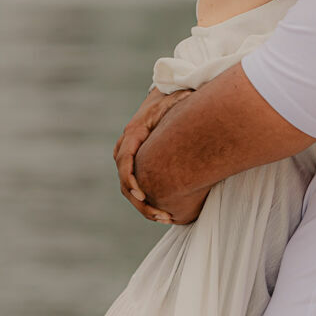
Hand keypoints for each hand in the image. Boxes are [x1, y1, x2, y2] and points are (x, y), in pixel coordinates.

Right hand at [113, 87, 193, 222]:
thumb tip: (190, 96)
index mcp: (134, 133)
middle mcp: (127, 147)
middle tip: (161, 215)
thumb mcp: (176, 99)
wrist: (162, 100)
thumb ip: (181, 100)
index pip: (125, 160)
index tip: (142, 196)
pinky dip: (147, 202)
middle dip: (141, 202)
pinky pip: (136, 187)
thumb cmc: (170, 101)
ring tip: (165, 218)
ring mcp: (130, 157)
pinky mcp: (138, 164)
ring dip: (145, 206)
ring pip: (129, 188)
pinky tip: (165, 213)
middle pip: (125, 181)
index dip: (131, 180)